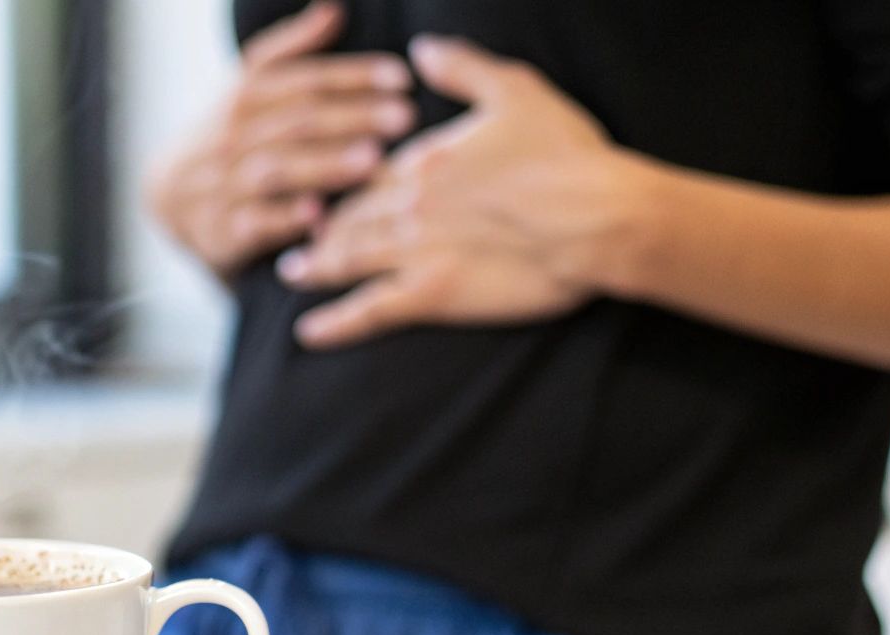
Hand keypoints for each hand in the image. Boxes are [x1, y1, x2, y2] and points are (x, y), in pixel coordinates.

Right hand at [146, 1, 416, 279]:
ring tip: (373, 161)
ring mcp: (225, 182)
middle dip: (353, 118)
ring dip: (326, 165)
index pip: (303, 80)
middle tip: (404, 118)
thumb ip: (290, 51)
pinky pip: (254, 223)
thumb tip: (334, 10)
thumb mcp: (248, 88)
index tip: (401, 77)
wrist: (168, 195)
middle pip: (297, 122)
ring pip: (278, 169)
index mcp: (244, 96)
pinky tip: (320, 215)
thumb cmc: (229, 136)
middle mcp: (233, 135)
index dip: (352, 76)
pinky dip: (285, 219)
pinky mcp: (222, 229)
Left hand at [277, 35, 653, 347]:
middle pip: (349, 216)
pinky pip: (369, 310)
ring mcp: (414, 251)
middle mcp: (407, 204)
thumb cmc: (566, 154)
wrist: (596, 218)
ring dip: (315, 266)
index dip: (340, 180)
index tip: (323, 187)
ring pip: (347, 259)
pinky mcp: (432, 293)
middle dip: (319, 226)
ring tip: (293, 273)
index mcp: (423, 159)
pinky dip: (334, 322)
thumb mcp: (515, 90)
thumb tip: (421, 48)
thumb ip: (462, 68)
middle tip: (296, 235)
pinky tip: (307, 332)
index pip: (364, 172)